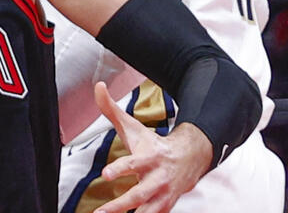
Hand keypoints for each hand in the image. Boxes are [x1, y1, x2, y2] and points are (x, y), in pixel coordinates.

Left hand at [90, 82, 212, 212]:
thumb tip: (98, 86)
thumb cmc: (153, 144)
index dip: (119, 169)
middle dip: (119, 206)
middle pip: (138, 195)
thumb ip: (112, 109)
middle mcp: (157, 179)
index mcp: (149, 158)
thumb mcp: (134, 127)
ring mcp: (162, 196)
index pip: (132, 164)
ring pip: (146, 212)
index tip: (105, 174)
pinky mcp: (164, 207)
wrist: (190, 159)